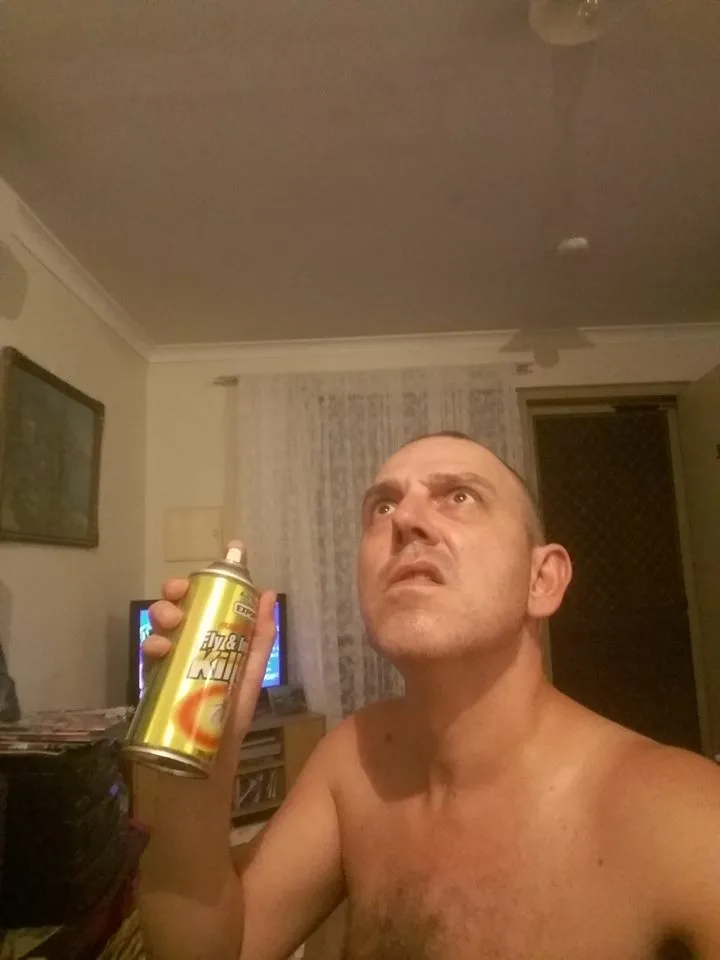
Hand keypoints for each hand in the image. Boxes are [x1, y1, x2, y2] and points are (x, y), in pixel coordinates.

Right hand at [145, 578, 276, 762]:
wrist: (211, 758)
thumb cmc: (231, 712)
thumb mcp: (250, 670)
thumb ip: (261, 636)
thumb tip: (267, 593)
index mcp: (207, 637)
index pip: (194, 602)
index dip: (189, 587)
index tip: (190, 583)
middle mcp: (184, 645)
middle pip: (170, 611)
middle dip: (170, 600)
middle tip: (177, 605)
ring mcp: (166, 663)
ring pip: (155, 629)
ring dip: (159, 619)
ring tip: (170, 626)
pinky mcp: (151, 682)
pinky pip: (146, 659)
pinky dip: (151, 647)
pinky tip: (159, 650)